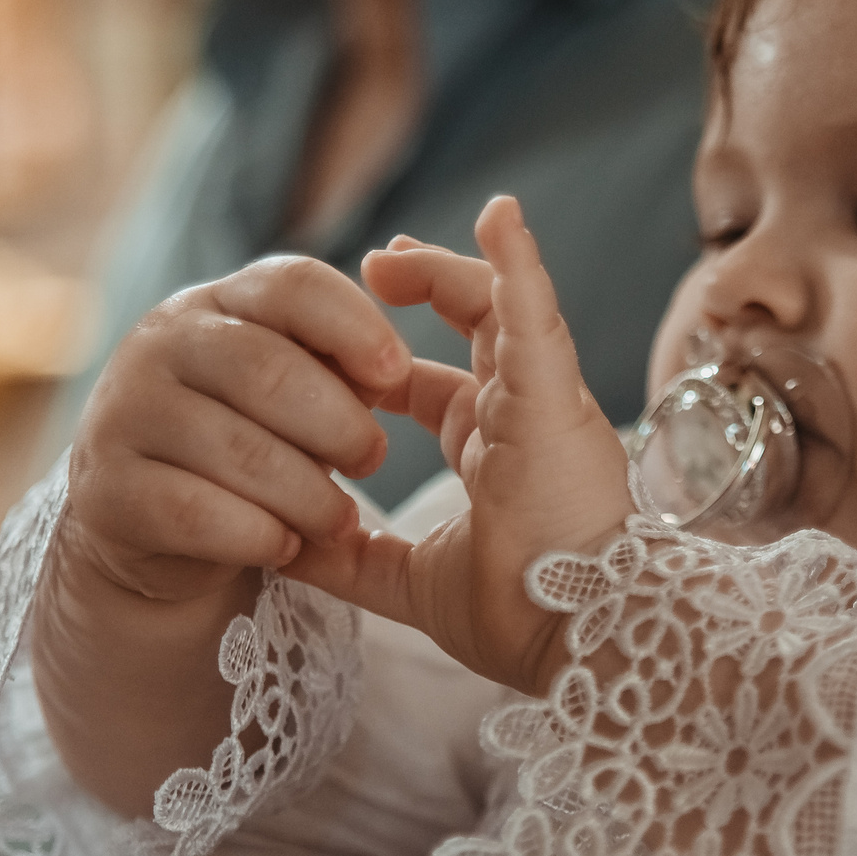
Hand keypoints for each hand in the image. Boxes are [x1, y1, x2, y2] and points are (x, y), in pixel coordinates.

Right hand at [53, 254, 423, 618]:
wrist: (148, 521)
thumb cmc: (247, 439)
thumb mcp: (295, 392)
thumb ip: (340, 368)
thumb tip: (391, 369)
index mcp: (219, 302)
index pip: (293, 285)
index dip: (355, 325)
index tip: (398, 375)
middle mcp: (160, 342)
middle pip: (268, 369)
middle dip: (338, 424)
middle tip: (372, 460)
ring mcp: (123, 413)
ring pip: (238, 450)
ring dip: (308, 494)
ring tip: (341, 520)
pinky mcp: (106, 490)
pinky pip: (195, 513)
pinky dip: (256, 535)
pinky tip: (286, 547)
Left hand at [293, 196, 633, 694]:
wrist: (581, 640)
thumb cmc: (520, 615)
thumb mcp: (407, 585)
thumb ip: (347, 561)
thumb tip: (275, 547)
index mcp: (493, 453)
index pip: (435, 387)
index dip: (385, 367)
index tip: (334, 349)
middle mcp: (520, 416)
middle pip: (470, 327)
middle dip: (422, 287)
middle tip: (370, 267)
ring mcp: (542, 401)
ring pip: (499, 305)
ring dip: (449, 266)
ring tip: (393, 252)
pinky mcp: (556, 398)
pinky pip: (538, 314)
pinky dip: (519, 263)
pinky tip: (499, 215)